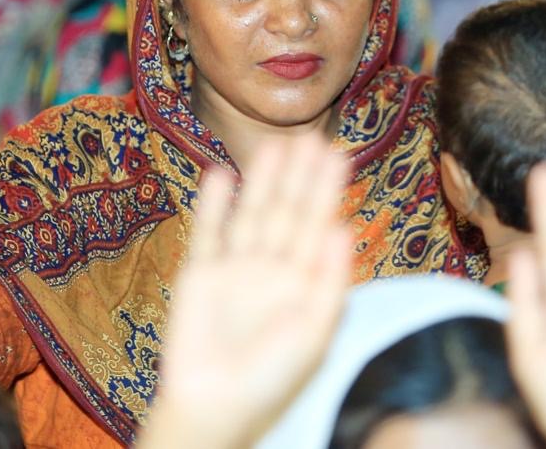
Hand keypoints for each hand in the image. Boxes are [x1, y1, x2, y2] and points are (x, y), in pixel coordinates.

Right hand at [142, 135, 351, 448]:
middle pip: (287, 211)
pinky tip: (219, 173)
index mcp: (303, 282)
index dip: (328, 190)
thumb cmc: (272, 380)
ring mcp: (234, 269)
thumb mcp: (315, 334)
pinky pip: (207, 232)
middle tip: (311, 136)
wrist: (215, 410)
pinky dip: (212, 204)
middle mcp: (271, 269)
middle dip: (299, 176)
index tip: (339, 153)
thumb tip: (347, 228)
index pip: (319, 224)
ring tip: (272, 144)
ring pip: (251, 213)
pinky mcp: (198, 276)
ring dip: (261, 180)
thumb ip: (331, 281)